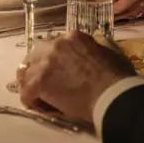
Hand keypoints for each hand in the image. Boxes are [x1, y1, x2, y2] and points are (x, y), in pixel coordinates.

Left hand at [17, 31, 136, 122]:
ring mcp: (47, 62)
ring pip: (27, 72)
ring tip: (36, 95)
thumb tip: (91, 50)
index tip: (56, 71)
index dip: (52, 60)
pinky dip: (29, 99)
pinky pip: (26, 91)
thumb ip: (94, 48)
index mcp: (73, 36)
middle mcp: (56, 44)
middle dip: (37, 68)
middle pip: (35, 55)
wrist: (113, 94)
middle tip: (41, 82)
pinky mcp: (41, 81)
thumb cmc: (117, 77)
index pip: (53, 45)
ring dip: (31, 83)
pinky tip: (35, 105)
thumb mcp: (108, 52)